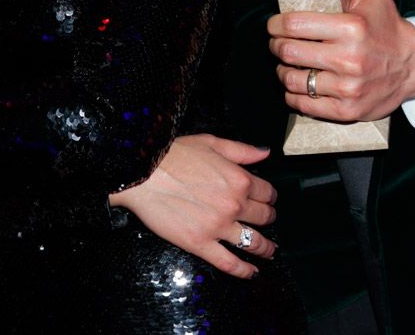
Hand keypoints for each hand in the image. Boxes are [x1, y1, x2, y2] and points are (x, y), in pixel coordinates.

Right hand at [109, 134, 276, 278]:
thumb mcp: (211, 142)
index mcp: (239, 179)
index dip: (270, 196)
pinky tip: (252, 272)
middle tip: (268, 220)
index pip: (267, 192)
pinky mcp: (201, 244)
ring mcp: (219, 227)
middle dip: (269, 219)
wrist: (144, 173)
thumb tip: (265, 153)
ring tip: (270, 251)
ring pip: (253, 243)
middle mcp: (234, 205)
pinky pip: (230, 263)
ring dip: (266, 248)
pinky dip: (244, 271)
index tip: (269, 199)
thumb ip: (242, 150)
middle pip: (264, 217)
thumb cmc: (174, 155)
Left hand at [268, 0, 414, 121]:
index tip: (274, 25)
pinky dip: (293, 95)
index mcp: (351, 28)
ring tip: (287, 64)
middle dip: (275, 46)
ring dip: (282, 70)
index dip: (276, 24)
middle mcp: (349, 59)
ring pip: (292, 80)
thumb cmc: (387, 25)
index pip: (295, 25)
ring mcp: (348, 88)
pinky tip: (296, 85)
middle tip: (277, 43)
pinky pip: (304, 105)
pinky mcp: (348, 110)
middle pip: (289, 53)